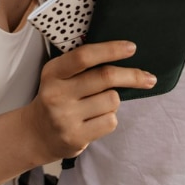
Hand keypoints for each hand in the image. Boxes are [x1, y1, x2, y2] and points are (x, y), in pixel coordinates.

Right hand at [25, 40, 154, 160]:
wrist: (36, 134)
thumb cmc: (58, 98)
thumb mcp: (60, 76)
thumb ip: (84, 66)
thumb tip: (125, 55)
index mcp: (53, 72)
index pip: (84, 56)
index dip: (111, 50)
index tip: (132, 48)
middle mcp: (57, 93)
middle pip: (105, 77)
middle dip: (132, 76)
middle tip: (149, 78)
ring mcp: (65, 117)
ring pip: (111, 100)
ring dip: (113, 101)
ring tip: (97, 106)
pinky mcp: (75, 137)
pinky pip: (110, 121)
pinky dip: (109, 118)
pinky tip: (95, 120)